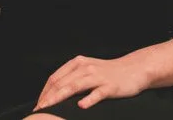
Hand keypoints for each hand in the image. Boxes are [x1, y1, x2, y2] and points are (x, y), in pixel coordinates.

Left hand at [35, 54, 152, 110]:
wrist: (134, 69)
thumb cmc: (109, 73)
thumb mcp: (88, 71)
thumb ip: (72, 78)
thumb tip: (54, 93)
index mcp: (78, 63)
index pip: (55, 78)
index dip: (45, 92)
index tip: (38, 104)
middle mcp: (86, 67)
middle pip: (62, 83)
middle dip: (48, 97)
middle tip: (39, 109)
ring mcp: (98, 76)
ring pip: (75, 86)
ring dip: (60, 98)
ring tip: (50, 108)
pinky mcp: (110, 86)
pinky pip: (97, 93)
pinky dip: (88, 99)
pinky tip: (81, 106)